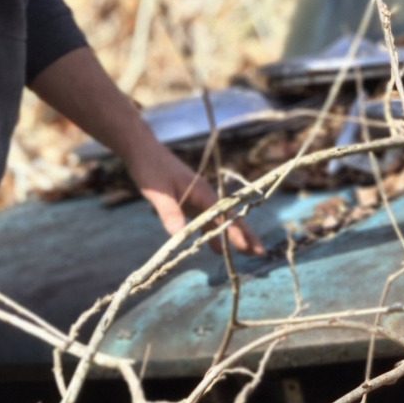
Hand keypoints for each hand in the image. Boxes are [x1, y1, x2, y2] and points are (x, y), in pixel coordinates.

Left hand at [127, 137, 264, 256]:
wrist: (143, 150)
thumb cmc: (151, 168)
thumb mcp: (159, 192)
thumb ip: (170, 213)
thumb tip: (180, 237)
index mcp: (202, 193)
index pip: (224, 217)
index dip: (237, 233)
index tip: (249, 248)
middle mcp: (205, 196)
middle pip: (229, 218)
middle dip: (245, 235)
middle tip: (260, 252)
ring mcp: (198, 198)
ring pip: (220, 221)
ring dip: (232, 236)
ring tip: (246, 252)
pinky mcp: (189, 201)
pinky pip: (207, 220)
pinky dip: (214, 233)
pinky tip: (216, 246)